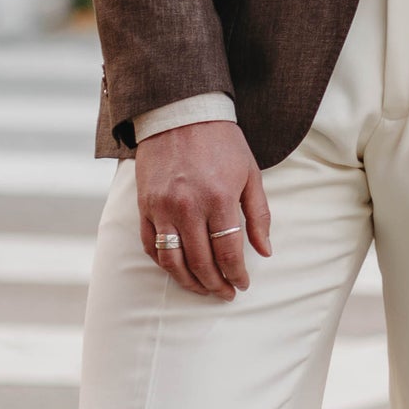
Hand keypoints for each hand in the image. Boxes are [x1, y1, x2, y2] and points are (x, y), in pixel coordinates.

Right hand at [135, 120, 270, 300]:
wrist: (181, 114)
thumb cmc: (222, 142)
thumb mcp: (250, 174)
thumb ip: (258, 215)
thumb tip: (265, 251)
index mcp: (219, 199)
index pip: (228, 252)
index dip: (237, 275)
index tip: (243, 285)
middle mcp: (188, 207)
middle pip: (200, 262)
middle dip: (215, 285)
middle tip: (225, 294)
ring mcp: (163, 207)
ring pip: (172, 261)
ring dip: (188, 282)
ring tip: (202, 289)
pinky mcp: (144, 205)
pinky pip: (150, 245)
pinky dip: (163, 263)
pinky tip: (177, 269)